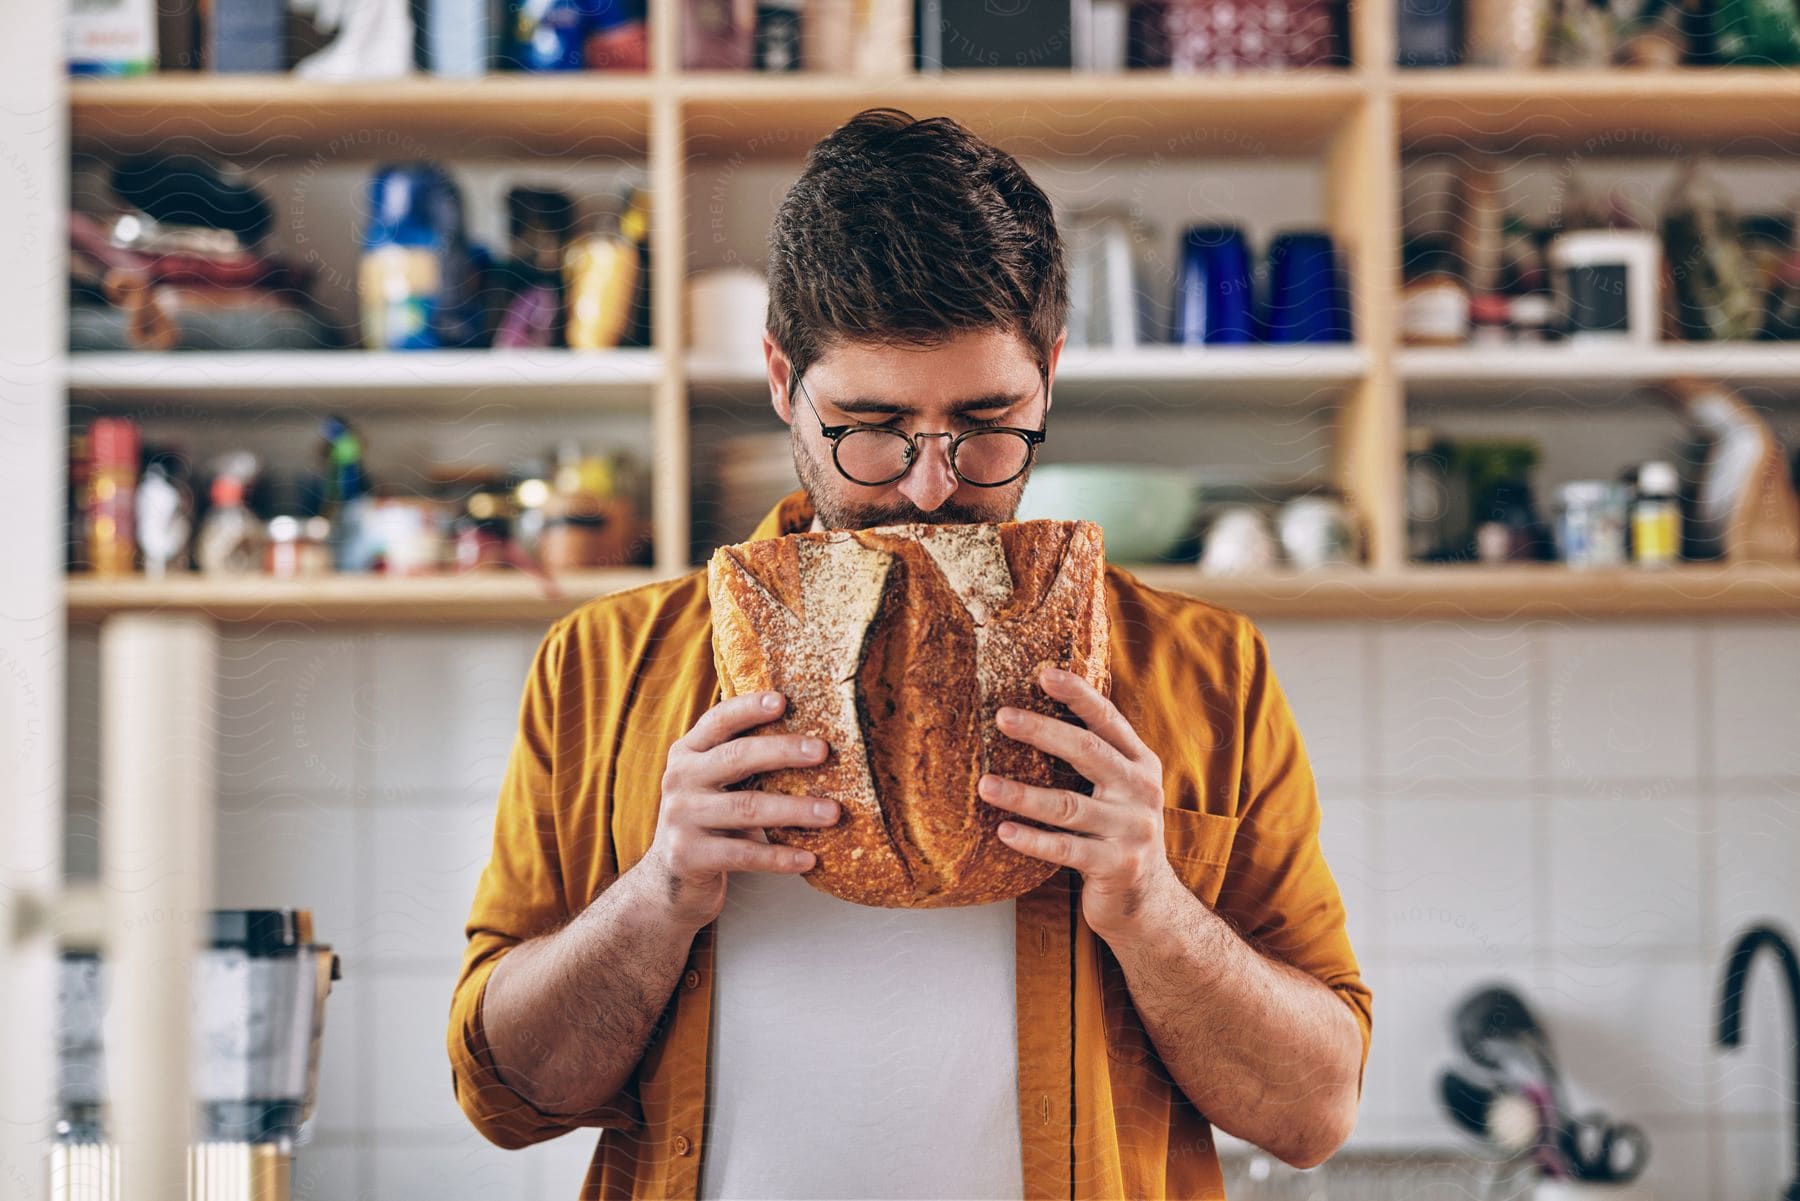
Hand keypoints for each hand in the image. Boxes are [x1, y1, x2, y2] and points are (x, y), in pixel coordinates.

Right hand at [640, 691, 838, 933]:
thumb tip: (814, 740)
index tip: (783, 700)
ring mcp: (680, 817)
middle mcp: (680, 779)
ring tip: (833, 813)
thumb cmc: (710, 822)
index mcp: (688, 752)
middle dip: (783, 751)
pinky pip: (743, 854)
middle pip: (736, 757)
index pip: (718, 721)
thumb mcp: (715, 784)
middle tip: (823, 751)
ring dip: (795, 809)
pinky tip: (808, 858)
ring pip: (746, 808)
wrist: (670, 879)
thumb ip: (744, 762)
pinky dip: (779, 857)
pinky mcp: (688, 855)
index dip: (749, 708)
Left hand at [980, 665, 1179, 943]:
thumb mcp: (1119, 789)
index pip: (1109, 721)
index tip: (1045, 674)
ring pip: (1068, 805)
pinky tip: (1004, 830)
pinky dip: (1032, 839)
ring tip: (984, 785)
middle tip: (1002, 716)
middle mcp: (1141, 791)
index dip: (1079, 695)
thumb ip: (1096, 756)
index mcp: (1141, 764)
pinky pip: (1064, 849)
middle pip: (1088, 752)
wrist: (1148, 900)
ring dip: (1022, 794)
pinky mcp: (1115, 865)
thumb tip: (1034, 713)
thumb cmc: (1117, 832)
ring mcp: (1132, 830)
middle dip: (1043, 730)